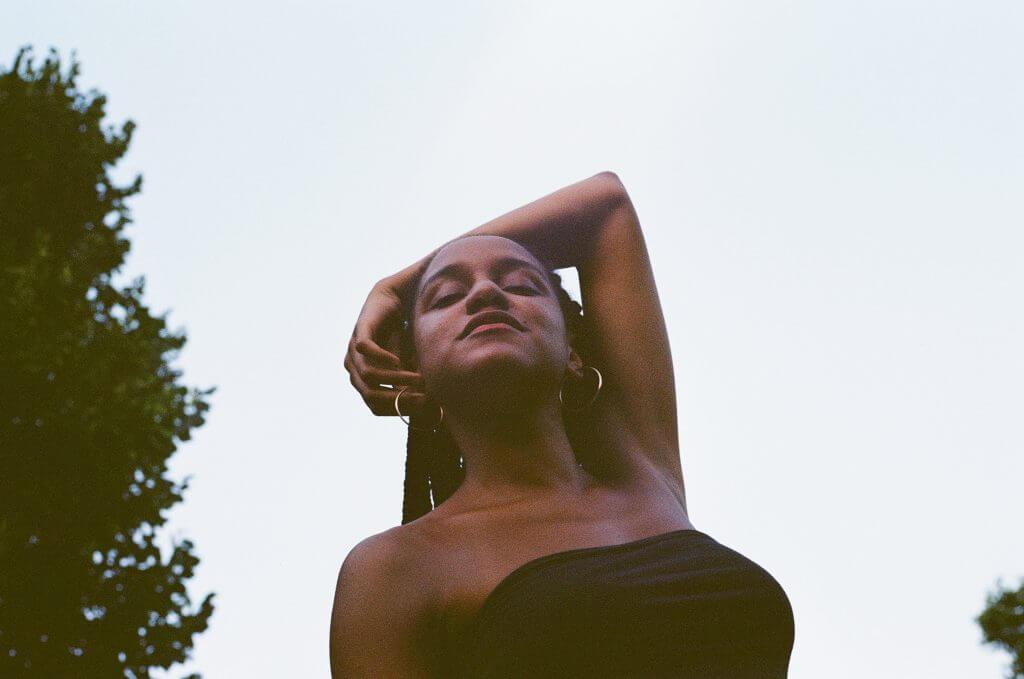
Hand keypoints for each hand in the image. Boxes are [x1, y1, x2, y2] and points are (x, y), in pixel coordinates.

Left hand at [344, 279, 425, 415]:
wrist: (395, 298)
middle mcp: (355, 368)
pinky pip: (365, 350)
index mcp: (364, 380)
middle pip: (370, 396)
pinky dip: (382, 358)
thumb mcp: (408, 363)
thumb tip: (430, 405)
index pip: (375, 406)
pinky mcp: (360, 330)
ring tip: (419, 379)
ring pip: (369, 376)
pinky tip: (399, 360)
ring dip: (396, 380)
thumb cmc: (401, 333)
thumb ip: (411, 382)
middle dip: (398, 400)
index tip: (422, 408)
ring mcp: (354, 350)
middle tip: (423, 398)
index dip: (397, 410)